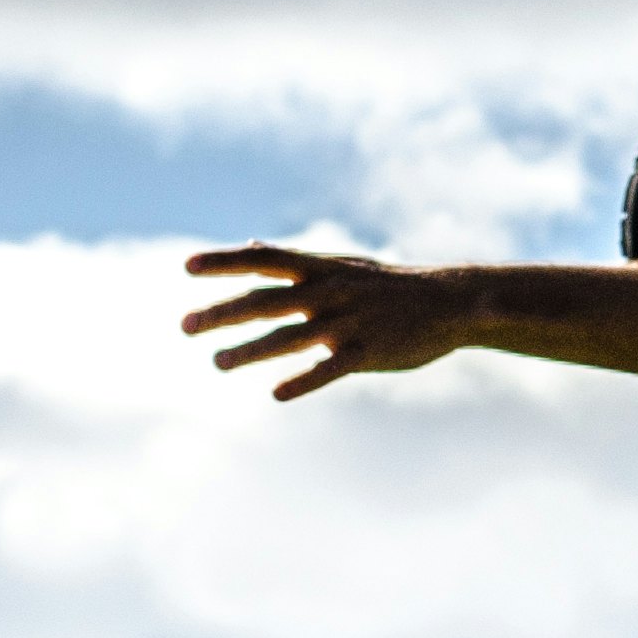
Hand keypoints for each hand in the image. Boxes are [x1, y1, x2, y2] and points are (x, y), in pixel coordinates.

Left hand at [181, 244, 472, 401]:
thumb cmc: (389, 286)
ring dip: (251, 350)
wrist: (453, 302)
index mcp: (323, 269)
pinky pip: (331, 368)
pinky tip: (277, 394)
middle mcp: (329, 292)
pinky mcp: (370, 353)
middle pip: (266, 300)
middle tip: (184, 326)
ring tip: (217, 363)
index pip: (264, 260)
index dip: (225, 261)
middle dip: (224, 312)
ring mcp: (349, 323)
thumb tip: (250, 243)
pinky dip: (304, 380)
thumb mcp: (342, 265)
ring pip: (291, 337)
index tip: (185, 267)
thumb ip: (295, 262)